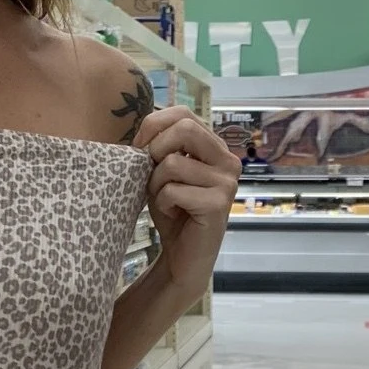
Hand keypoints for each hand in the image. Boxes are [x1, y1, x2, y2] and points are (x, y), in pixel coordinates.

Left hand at [133, 107, 240, 299]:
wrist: (183, 255)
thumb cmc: (173, 211)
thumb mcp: (163, 172)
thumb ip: (161, 148)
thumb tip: (145, 131)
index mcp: (216, 147)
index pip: (184, 114)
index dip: (155, 124)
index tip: (139, 146)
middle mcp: (228, 160)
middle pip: (184, 129)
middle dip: (156, 149)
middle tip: (151, 173)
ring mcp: (227, 182)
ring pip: (173, 163)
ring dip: (156, 183)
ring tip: (164, 199)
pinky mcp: (218, 203)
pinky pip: (173, 190)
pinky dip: (162, 202)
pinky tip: (172, 213)